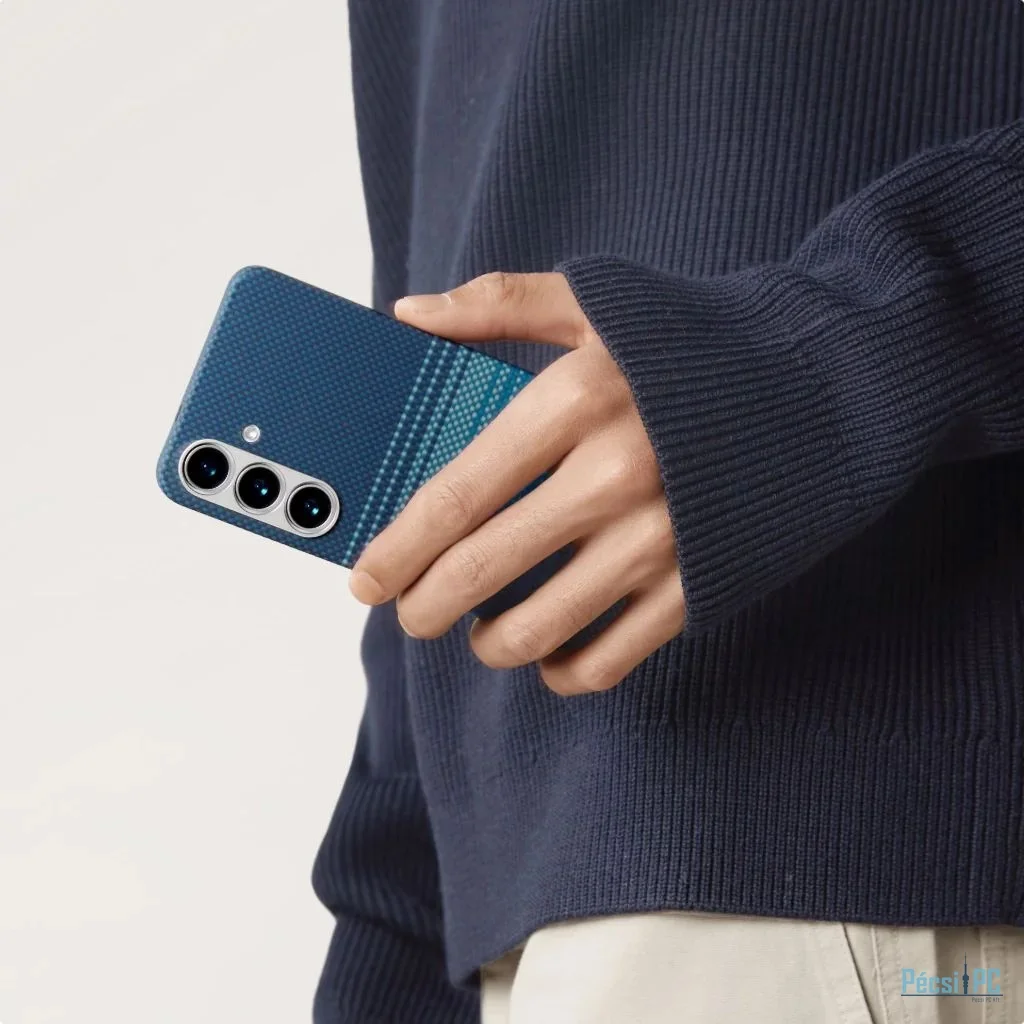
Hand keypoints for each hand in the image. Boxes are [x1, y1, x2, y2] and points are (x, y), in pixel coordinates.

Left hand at [349, 272, 685, 695]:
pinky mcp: (697, 586)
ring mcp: (659, 540)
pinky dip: (561, 670)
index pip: (453, 497)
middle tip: (409, 612)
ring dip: (487, 644)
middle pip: (478, 572)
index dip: (395, 551)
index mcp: (573, 403)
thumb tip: (408, 314)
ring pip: (534, 631)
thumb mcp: (595, 301)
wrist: (824, 379)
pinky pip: (606, 662)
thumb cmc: (695, 339)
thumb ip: (495, 303)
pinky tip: (549, 652)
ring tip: (478, 629)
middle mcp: (612, 478)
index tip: (365, 580)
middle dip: (423, 607)